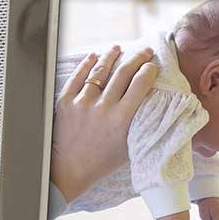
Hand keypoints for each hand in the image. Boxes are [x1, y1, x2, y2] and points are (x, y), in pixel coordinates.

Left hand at [50, 45, 158, 203]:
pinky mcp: (65, 102)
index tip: (153, 65)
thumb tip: (152, 102)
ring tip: (118, 49)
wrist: (68, 171)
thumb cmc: (102, 161)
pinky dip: (87, 64)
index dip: (148, 70)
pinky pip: (78, 77)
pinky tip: (94, 56)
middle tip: (144, 51)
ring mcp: (82, 103)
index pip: (140, 84)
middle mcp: (103, 108)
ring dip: (111, 56)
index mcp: (121, 119)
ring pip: (100, 71)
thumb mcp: (129, 145)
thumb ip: (140, 123)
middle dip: (137, 58)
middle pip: (123, 73)